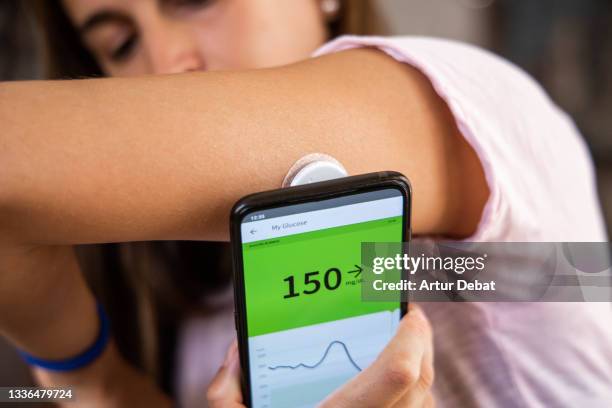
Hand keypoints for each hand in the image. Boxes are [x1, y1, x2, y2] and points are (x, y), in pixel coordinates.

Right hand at [207, 304, 433, 407]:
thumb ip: (227, 395)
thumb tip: (235, 355)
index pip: (400, 374)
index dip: (412, 337)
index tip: (408, 311)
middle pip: (421, 383)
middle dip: (421, 343)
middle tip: (405, 319)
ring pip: (425, 404)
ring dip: (422, 369)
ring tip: (403, 344)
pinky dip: (416, 398)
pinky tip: (397, 386)